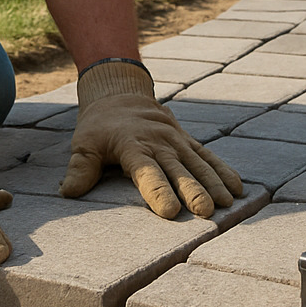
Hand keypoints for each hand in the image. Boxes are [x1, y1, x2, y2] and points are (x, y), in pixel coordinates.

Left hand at [60, 59, 242, 218]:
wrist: (120, 95)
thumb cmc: (99, 128)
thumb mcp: (84, 144)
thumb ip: (81, 168)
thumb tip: (68, 192)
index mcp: (132, 145)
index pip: (146, 172)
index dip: (157, 191)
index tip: (169, 211)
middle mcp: (158, 142)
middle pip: (177, 170)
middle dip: (193, 191)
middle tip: (206, 212)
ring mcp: (175, 140)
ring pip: (197, 163)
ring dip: (213, 183)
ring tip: (226, 204)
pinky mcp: (186, 140)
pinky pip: (207, 155)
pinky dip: (223, 170)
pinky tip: (237, 188)